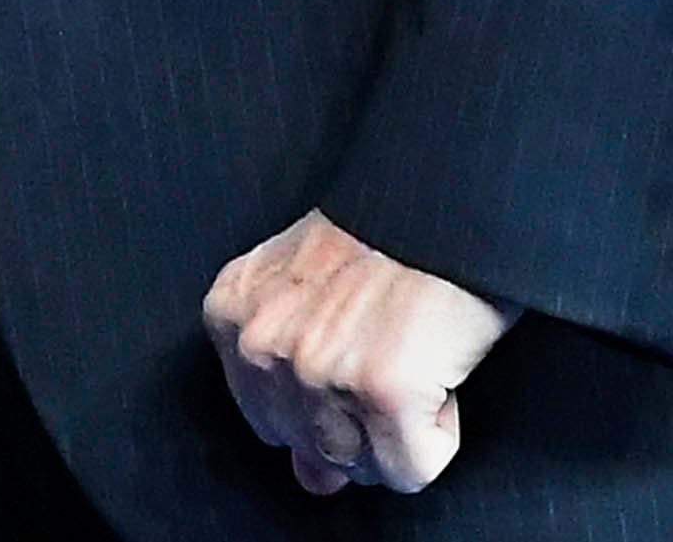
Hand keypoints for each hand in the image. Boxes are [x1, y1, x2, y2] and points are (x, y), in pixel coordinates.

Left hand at [202, 211, 514, 497]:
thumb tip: (311, 477)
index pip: (270, 422)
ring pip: (362, 467)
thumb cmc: (384, 233)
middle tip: (389, 355)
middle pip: (313, 450)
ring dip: (400, 430)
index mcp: (230, 316)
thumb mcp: (305, 287)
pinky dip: (439, 433)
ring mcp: (317, 371)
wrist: (443, 196)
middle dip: (360, 422)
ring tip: (413, 358)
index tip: (356, 354)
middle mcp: (261, 346)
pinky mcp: (382, 391)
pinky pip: (412, 467)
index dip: (327, 402)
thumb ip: (287, 382)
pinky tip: (437, 370)